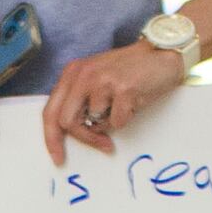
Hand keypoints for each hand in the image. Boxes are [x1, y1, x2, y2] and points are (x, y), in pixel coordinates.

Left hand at [42, 42, 186, 165]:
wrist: (160, 54)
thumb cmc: (128, 70)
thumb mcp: (95, 78)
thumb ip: (78, 100)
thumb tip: (72, 132)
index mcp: (72, 72)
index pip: (50, 111)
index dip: (51, 138)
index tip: (58, 158)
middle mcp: (83, 75)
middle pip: (68, 122)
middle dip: (85, 137)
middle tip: (103, 143)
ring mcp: (102, 81)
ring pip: (96, 123)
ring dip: (111, 122)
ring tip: (124, 104)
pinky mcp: (122, 89)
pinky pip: (118, 122)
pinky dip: (127, 118)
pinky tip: (133, 101)